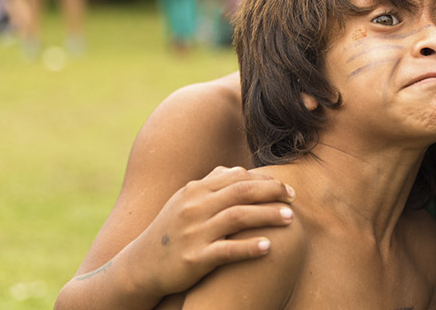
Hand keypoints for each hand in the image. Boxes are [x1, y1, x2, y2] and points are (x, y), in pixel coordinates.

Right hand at [127, 166, 294, 297]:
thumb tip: (239, 169)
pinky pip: (227, 250)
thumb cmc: (171, 232)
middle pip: (242, 191)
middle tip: (293, 198)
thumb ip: (212, 185)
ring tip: (290, 218)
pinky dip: (249, 247)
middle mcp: (194, 207)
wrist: (141, 266)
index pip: (238, 177)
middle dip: (272, 192)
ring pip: (239, 217)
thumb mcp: (186, 202)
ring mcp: (194, 232)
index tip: (285, 187)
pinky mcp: (194, 258)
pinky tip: (268, 247)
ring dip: (268, 215)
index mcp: (195, 190)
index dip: (266, 180)